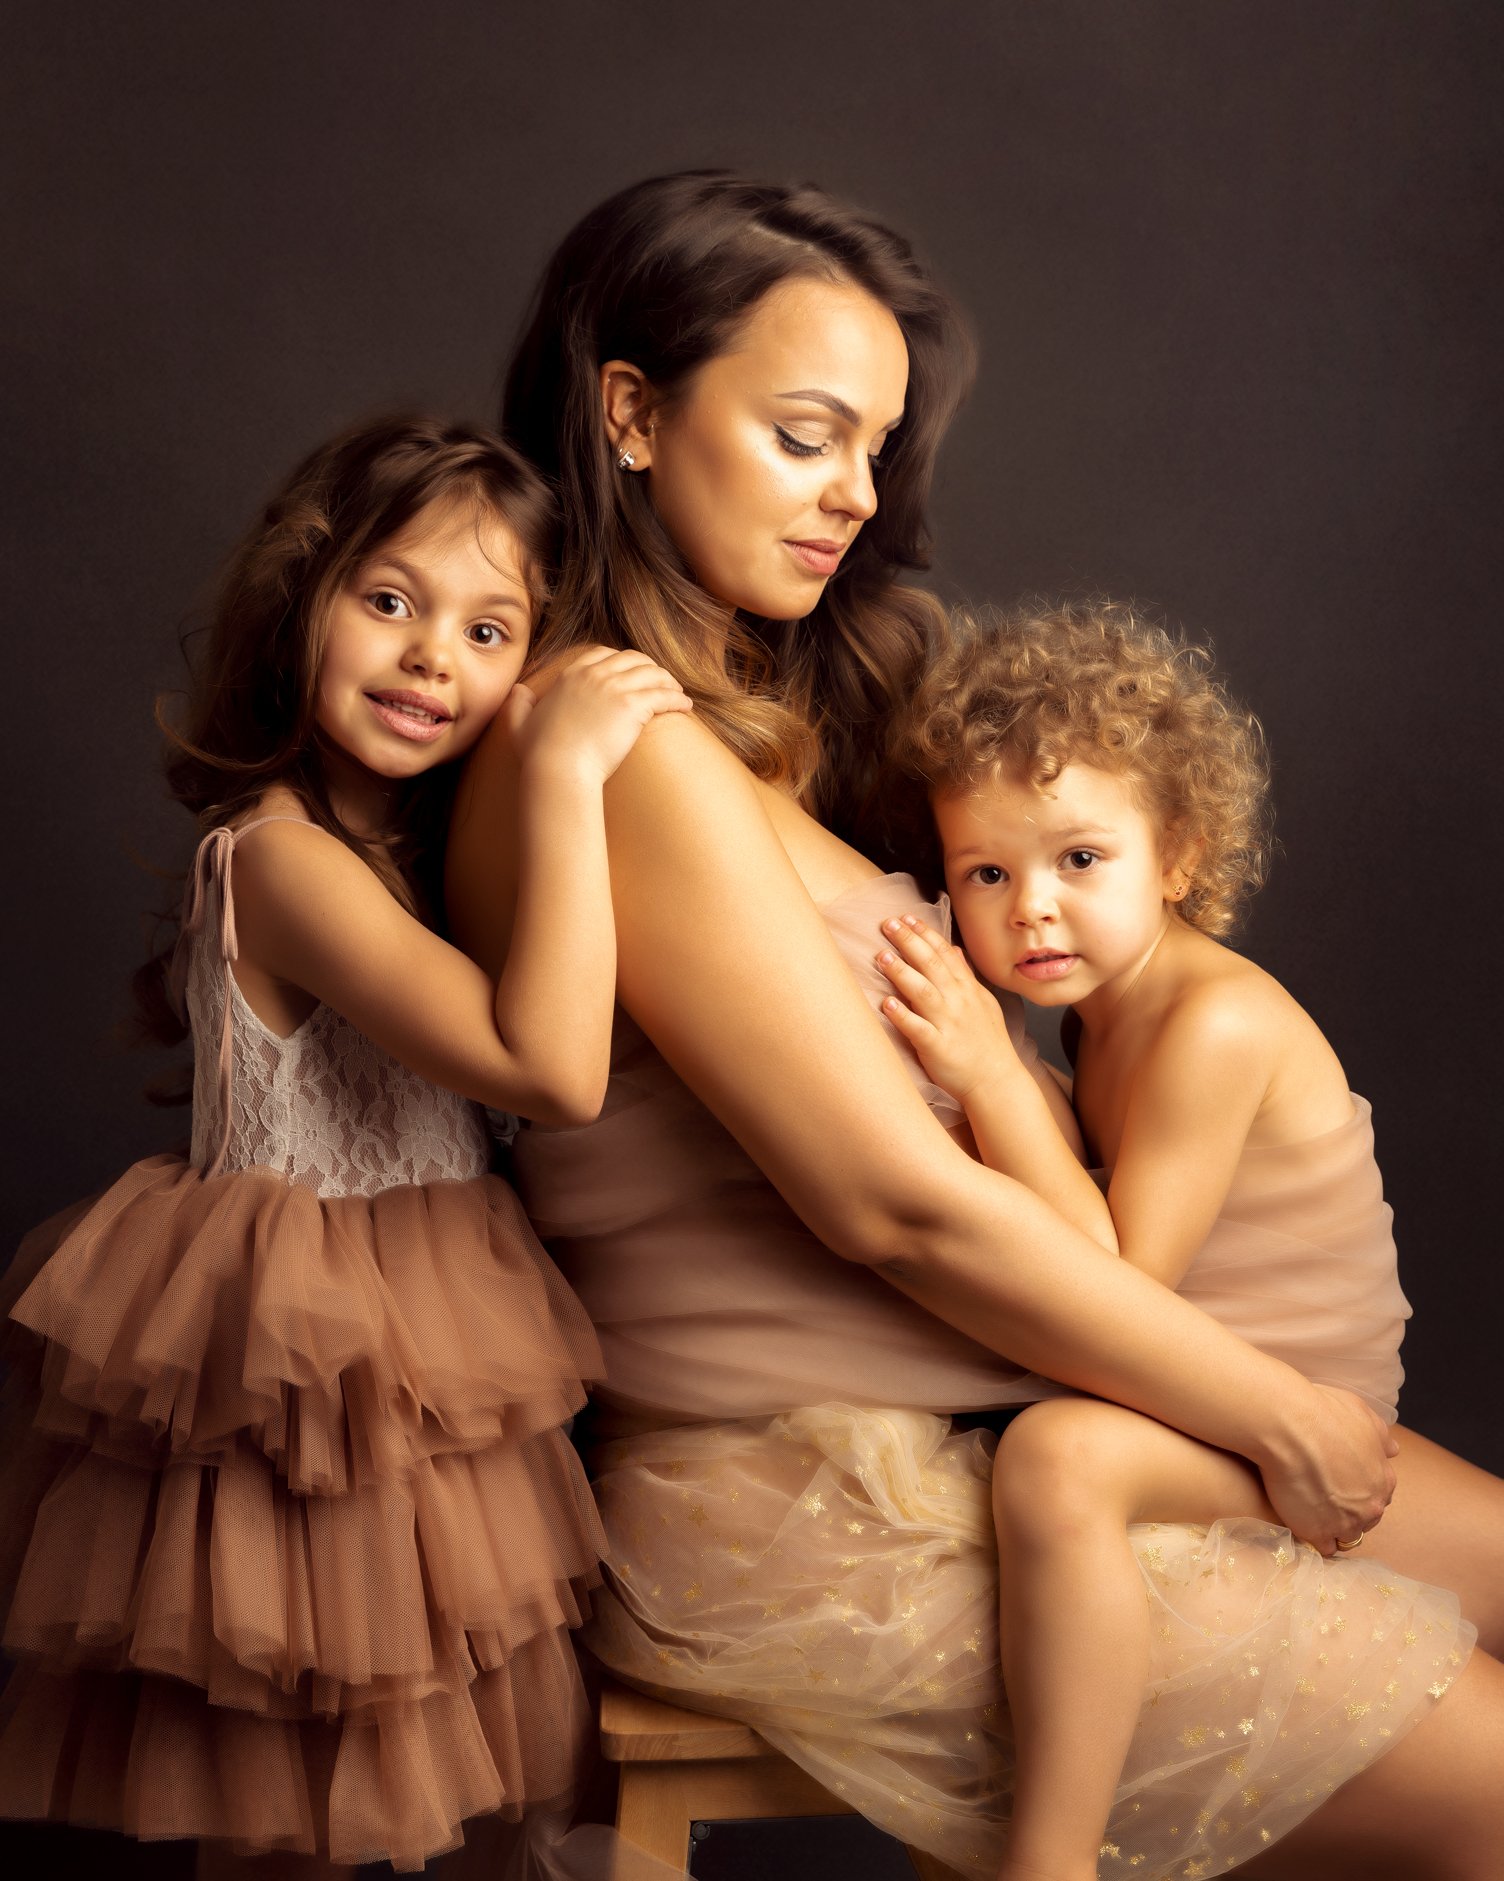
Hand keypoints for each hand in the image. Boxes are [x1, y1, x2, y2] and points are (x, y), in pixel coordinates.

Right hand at [506, 647, 691, 785]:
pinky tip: (686, 706)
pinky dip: (678, 699)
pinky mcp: (633, 706)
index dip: (622, 661)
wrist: (558, 770)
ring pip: (653, 673)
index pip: (603, 654)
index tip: (633, 672)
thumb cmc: (539, 754)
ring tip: (677, 693)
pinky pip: (664, 695)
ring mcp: (615, 688)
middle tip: (661, 682)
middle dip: (650, 668)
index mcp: (571, 674)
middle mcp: (594, 675)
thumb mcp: (518, 723)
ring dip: (668, 681)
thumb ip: (518, 703)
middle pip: (633, 659)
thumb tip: (518, 691)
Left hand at [876, 914, 1021, 1103]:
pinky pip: (918, 1029)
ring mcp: (948, 1024)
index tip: (906, 917)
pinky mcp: (938, 1047)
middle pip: (931, 965)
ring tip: (881, 956)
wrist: (997, 1081)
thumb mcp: (982, 1002)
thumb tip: (954, 949)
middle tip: (888, 924)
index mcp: (967, 990)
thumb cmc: (987, 1043)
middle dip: (909, 942)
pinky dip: (903, 1015)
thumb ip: (965, 975)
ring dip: (901, 972)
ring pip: (923, 992)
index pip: (944, 954)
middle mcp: (957, 1002)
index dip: (924, 934)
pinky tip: (885, 1003)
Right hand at [1255, 1383, 1397, 1555]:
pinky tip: (1302, 1523)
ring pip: (1346, 1536)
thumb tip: (1393, 1451)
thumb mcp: (1363, 1415)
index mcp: (1383, 1479)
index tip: (1339, 1480)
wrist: (1288, 1426)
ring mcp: (1345, 1523)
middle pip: (1365, 1518)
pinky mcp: (1317, 1533)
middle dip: (1348, 1509)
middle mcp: (1371, 1506)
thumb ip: (1381, 1437)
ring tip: (1311, 1512)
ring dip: (1333, 1526)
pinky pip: (1323, 1547)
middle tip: (1323, 1493)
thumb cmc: (1324, 1413)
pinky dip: (1315, 1538)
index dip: (1358, 1487)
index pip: (1378, 1494)